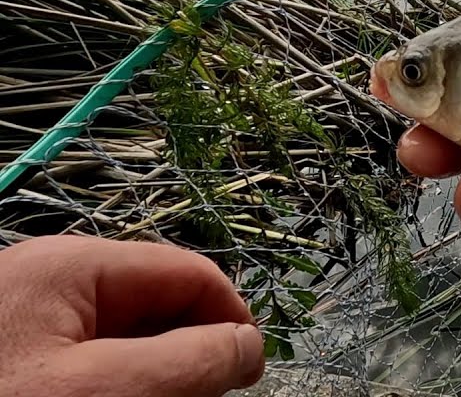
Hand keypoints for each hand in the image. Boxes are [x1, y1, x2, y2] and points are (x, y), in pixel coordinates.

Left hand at [0, 235, 264, 396]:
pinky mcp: (15, 361)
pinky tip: (117, 396)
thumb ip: (192, 360)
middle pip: (157, 308)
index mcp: (70, 265)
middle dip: (189, 353)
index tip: (250, 374)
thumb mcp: (110, 390)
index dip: (232, 321)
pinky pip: (86, 363)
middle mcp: (47, 283)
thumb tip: (248, 344)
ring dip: (155, 375)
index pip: (189, 273)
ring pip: (124, 342)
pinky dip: (115, 384)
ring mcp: (25, 325)